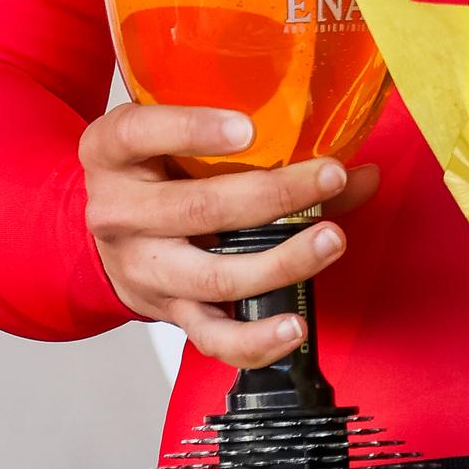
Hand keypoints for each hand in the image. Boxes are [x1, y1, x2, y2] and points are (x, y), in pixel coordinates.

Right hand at [80, 103, 378, 368]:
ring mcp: (143, 268)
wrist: (109, 239)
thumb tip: (359, 171)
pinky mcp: (167, 311)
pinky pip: (212, 336)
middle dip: (274, 195)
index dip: (193, 130)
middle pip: (198, 209)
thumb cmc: (156, 173)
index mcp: (111, 152)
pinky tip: (294, 326)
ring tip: (330, 241)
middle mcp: (119, 211)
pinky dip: (256, 339)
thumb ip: (259, 144)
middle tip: (330, 176)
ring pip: (214, 276)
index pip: (139, 133)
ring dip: (282, 262)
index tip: (249, 129)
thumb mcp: (180, 140)